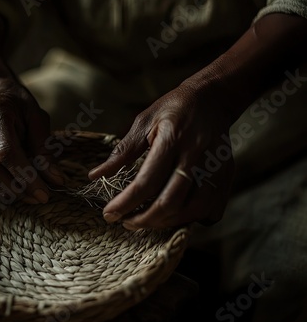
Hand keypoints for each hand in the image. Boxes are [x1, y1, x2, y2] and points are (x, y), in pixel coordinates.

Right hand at [0, 76, 63, 204]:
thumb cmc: (18, 103)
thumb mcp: (37, 117)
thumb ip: (45, 148)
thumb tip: (56, 181)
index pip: (5, 151)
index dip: (25, 176)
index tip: (44, 193)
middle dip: (14, 188)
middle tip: (37, 198)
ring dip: (5, 191)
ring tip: (28, 196)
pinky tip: (14, 189)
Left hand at [89, 82, 236, 228]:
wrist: (212, 99)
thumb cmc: (172, 109)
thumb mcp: (143, 122)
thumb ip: (122, 151)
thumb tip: (95, 176)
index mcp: (172, 139)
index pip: (147, 181)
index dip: (126, 203)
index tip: (109, 214)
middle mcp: (196, 156)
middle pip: (171, 202)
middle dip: (145, 220)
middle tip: (127, 222)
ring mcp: (216, 168)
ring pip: (193, 210)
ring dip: (167, 223)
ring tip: (146, 220)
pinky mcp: (227, 176)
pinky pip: (211, 210)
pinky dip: (191, 219)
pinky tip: (174, 215)